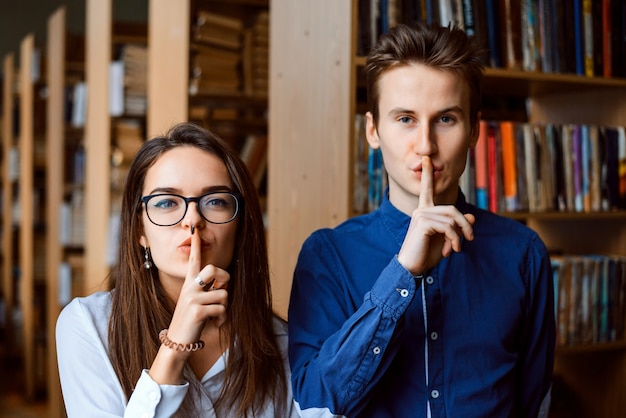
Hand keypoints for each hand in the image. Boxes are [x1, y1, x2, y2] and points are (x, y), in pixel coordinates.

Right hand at [166, 227, 229, 349]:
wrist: (178, 341)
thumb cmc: (191, 321)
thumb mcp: (196, 302)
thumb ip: (207, 291)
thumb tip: (223, 286)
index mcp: (189, 284)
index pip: (194, 261)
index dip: (196, 245)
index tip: (196, 230)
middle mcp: (190, 288)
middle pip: (215, 270)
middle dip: (225, 279)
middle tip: (222, 291)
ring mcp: (192, 298)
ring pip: (223, 294)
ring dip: (224, 308)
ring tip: (214, 317)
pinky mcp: (198, 311)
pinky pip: (222, 309)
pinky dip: (222, 319)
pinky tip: (214, 324)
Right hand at [397, 156, 474, 275]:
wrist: (411, 268)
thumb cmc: (426, 254)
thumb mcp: (447, 240)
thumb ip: (458, 228)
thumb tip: (472, 218)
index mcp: (424, 211)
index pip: (426, 189)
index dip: (426, 174)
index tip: (426, 158)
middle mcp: (421, 210)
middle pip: (453, 209)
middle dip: (465, 224)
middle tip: (470, 238)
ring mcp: (421, 215)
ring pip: (452, 218)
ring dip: (460, 234)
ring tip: (456, 248)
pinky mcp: (423, 223)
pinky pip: (448, 226)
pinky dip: (454, 239)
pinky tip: (451, 250)